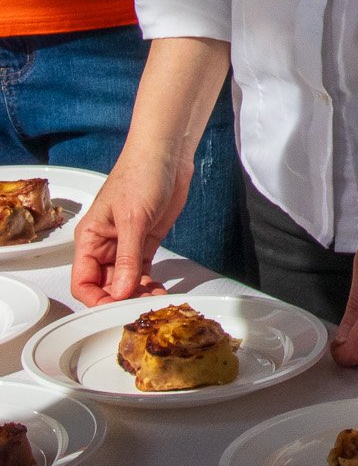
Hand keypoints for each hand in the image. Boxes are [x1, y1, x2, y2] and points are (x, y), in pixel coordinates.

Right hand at [71, 149, 190, 305]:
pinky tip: (159, 291)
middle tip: (140, 309)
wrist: (167, 155)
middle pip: (105, 286)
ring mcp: (126, 245)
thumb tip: (121, 291)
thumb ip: (128, 258)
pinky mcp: (145, 243)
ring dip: (137, 295)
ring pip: (125, 282)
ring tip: (154, 303)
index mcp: (90, 238)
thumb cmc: (141, 174)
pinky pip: (141, 272)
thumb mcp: (132, 219)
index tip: (114, 309)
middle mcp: (105, 245)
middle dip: (121, 300)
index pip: (83, 281)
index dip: (96, 299)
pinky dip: (149, 284)